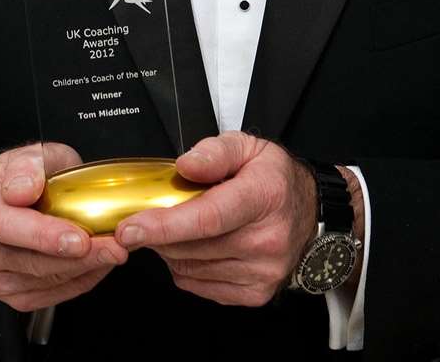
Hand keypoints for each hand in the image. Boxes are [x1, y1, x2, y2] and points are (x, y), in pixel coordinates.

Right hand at [0, 142, 128, 311]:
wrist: (25, 197)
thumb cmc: (29, 175)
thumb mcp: (33, 154)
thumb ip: (28, 165)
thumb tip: (22, 190)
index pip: (3, 224)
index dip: (42, 235)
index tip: (79, 239)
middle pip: (27, 261)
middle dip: (78, 257)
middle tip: (115, 247)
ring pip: (42, 282)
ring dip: (84, 270)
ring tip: (114, 251)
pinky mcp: (9, 295)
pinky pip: (49, 296)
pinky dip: (79, 282)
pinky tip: (98, 264)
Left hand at [113, 132, 315, 305]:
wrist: (309, 213)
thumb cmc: (274, 180)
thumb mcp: (247, 147)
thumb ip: (214, 151)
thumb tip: (185, 165)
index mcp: (264, 197)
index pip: (208, 218)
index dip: (164, 225)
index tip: (131, 228)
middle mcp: (267, 240)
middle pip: (191, 246)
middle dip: (159, 233)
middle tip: (153, 216)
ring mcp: (263, 271)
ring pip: (190, 268)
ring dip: (171, 249)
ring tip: (180, 227)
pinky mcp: (255, 293)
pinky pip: (199, 285)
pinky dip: (186, 267)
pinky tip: (196, 247)